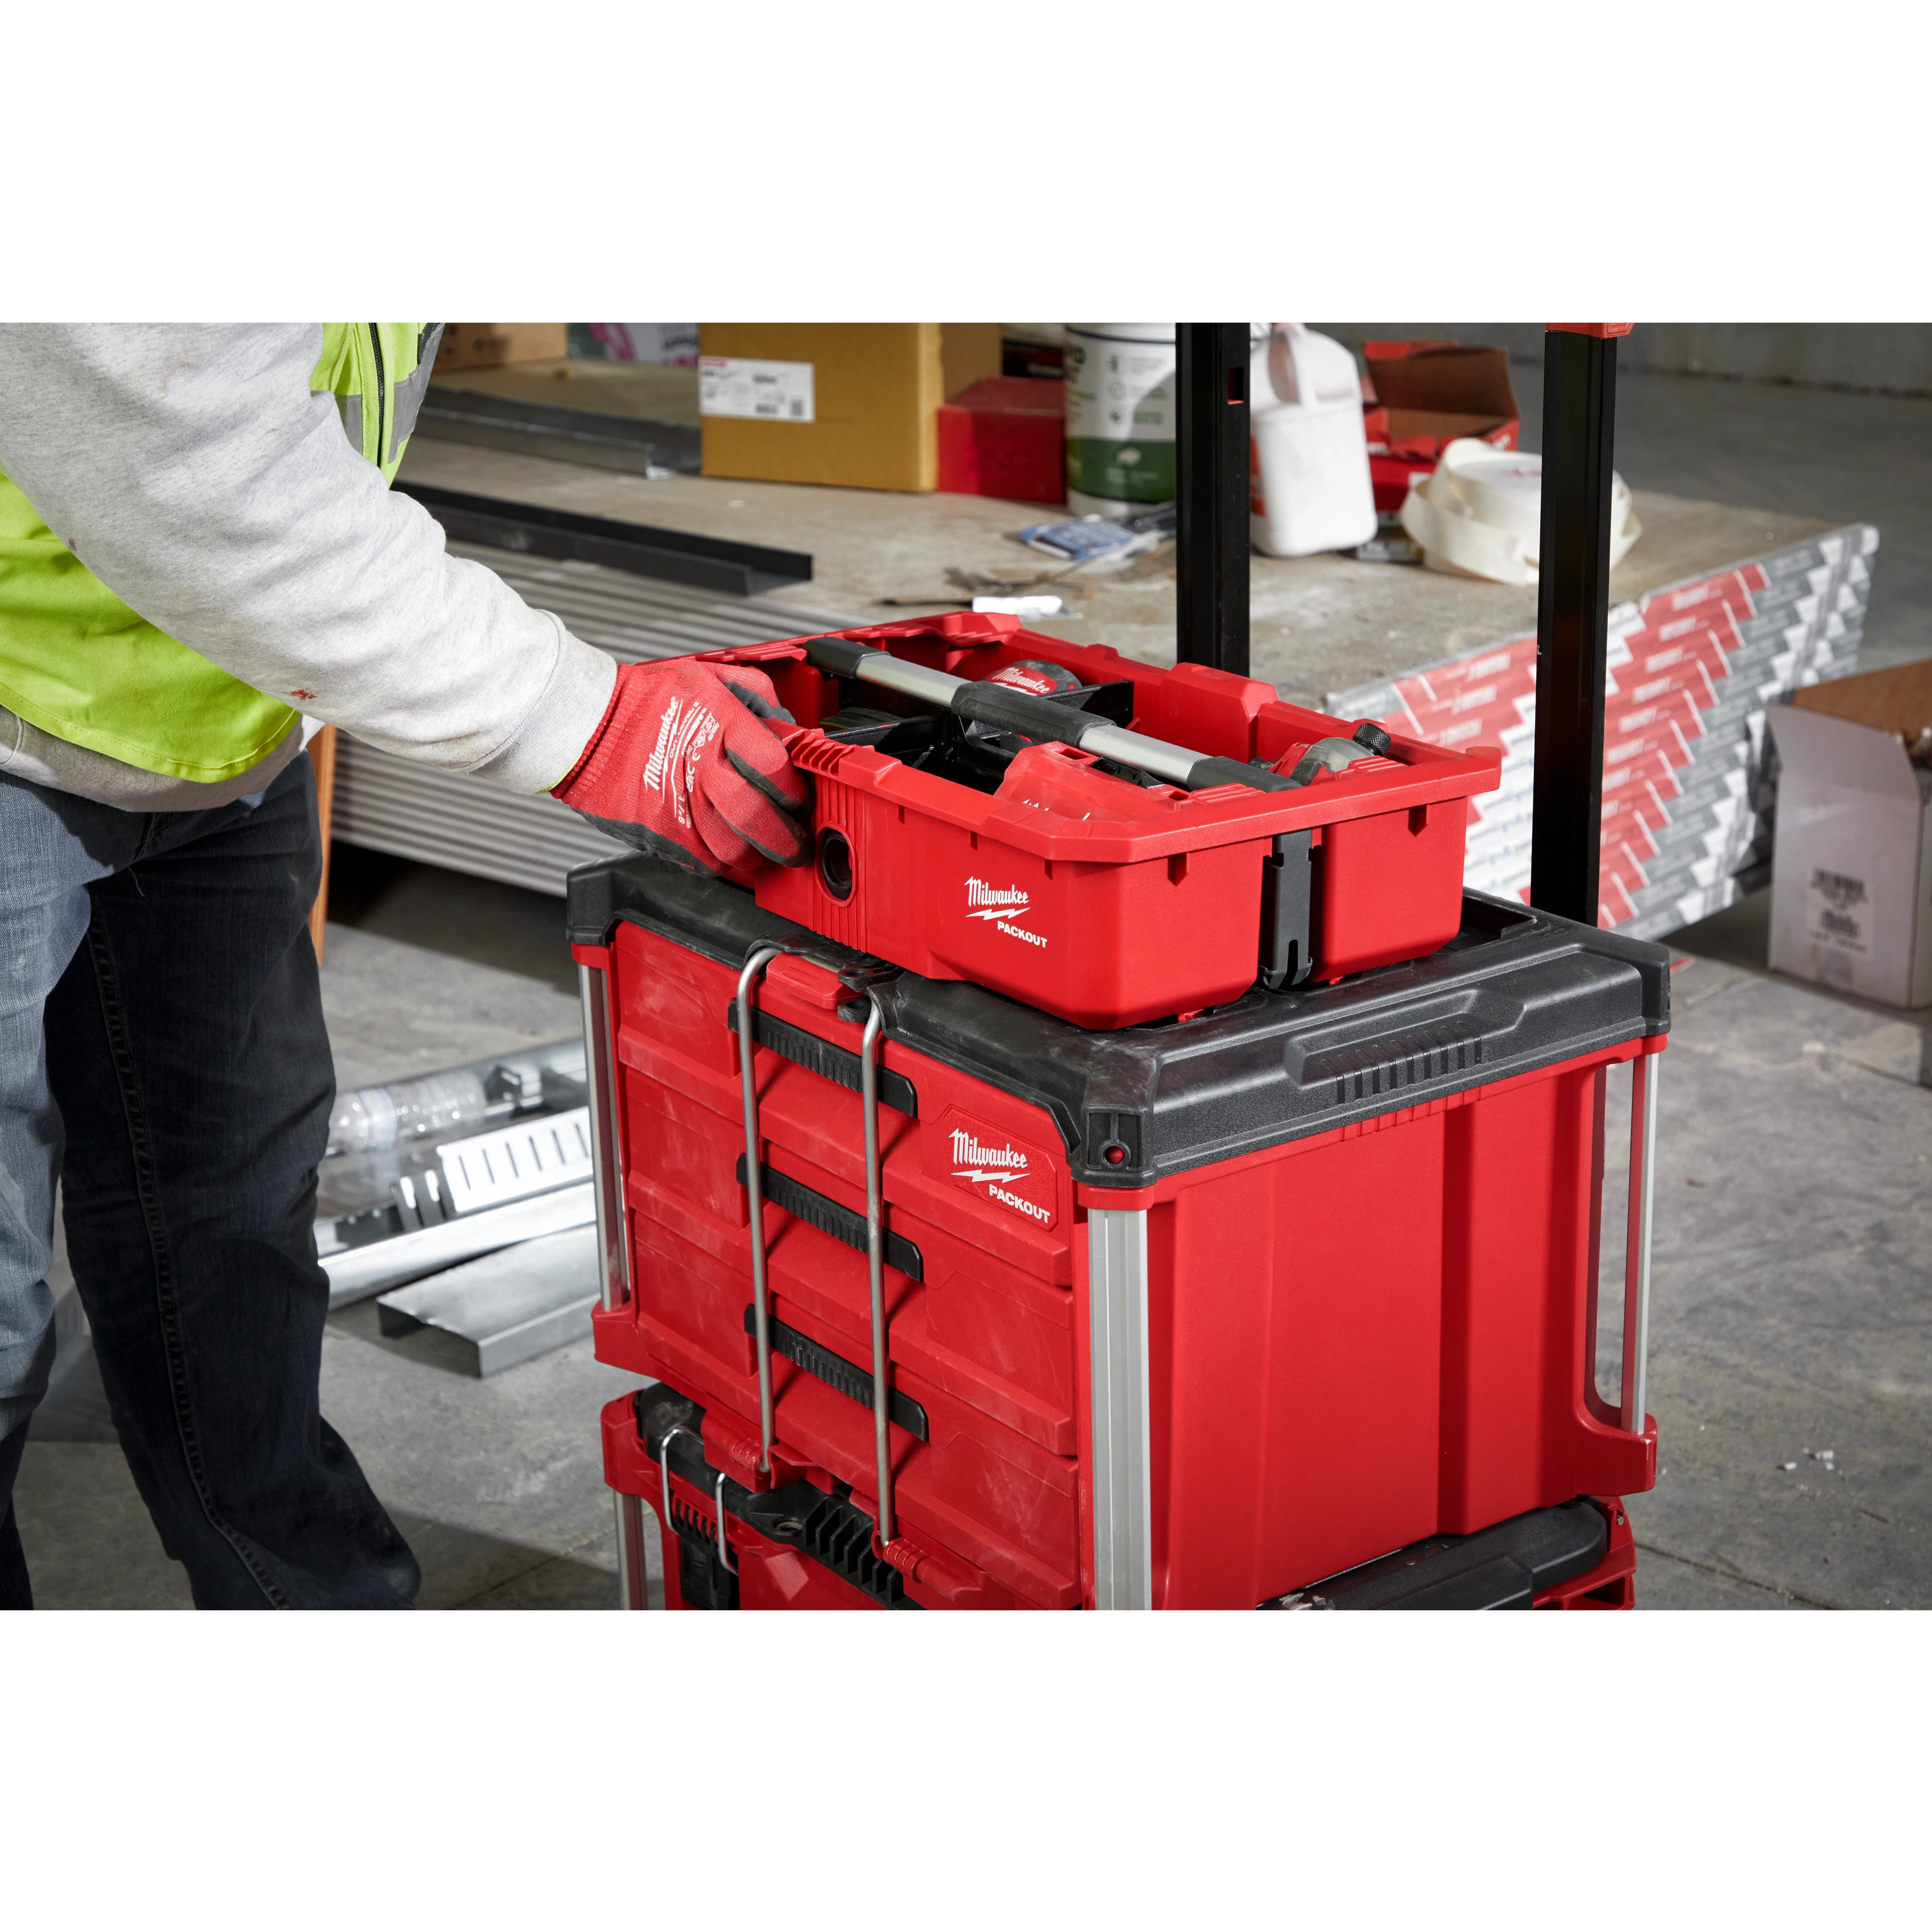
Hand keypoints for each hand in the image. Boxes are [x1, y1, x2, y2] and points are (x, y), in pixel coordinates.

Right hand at [553, 660, 811, 874]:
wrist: (587, 725)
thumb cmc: (649, 699)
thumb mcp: (711, 676)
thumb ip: (760, 700)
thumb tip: (792, 732)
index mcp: (718, 724)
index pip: (774, 768)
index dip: (794, 789)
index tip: (799, 798)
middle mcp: (699, 767)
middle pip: (758, 818)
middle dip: (787, 840)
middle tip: (796, 844)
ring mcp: (677, 804)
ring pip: (734, 850)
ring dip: (755, 855)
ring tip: (761, 847)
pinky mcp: (659, 832)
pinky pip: (704, 863)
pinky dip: (722, 861)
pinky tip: (724, 845)